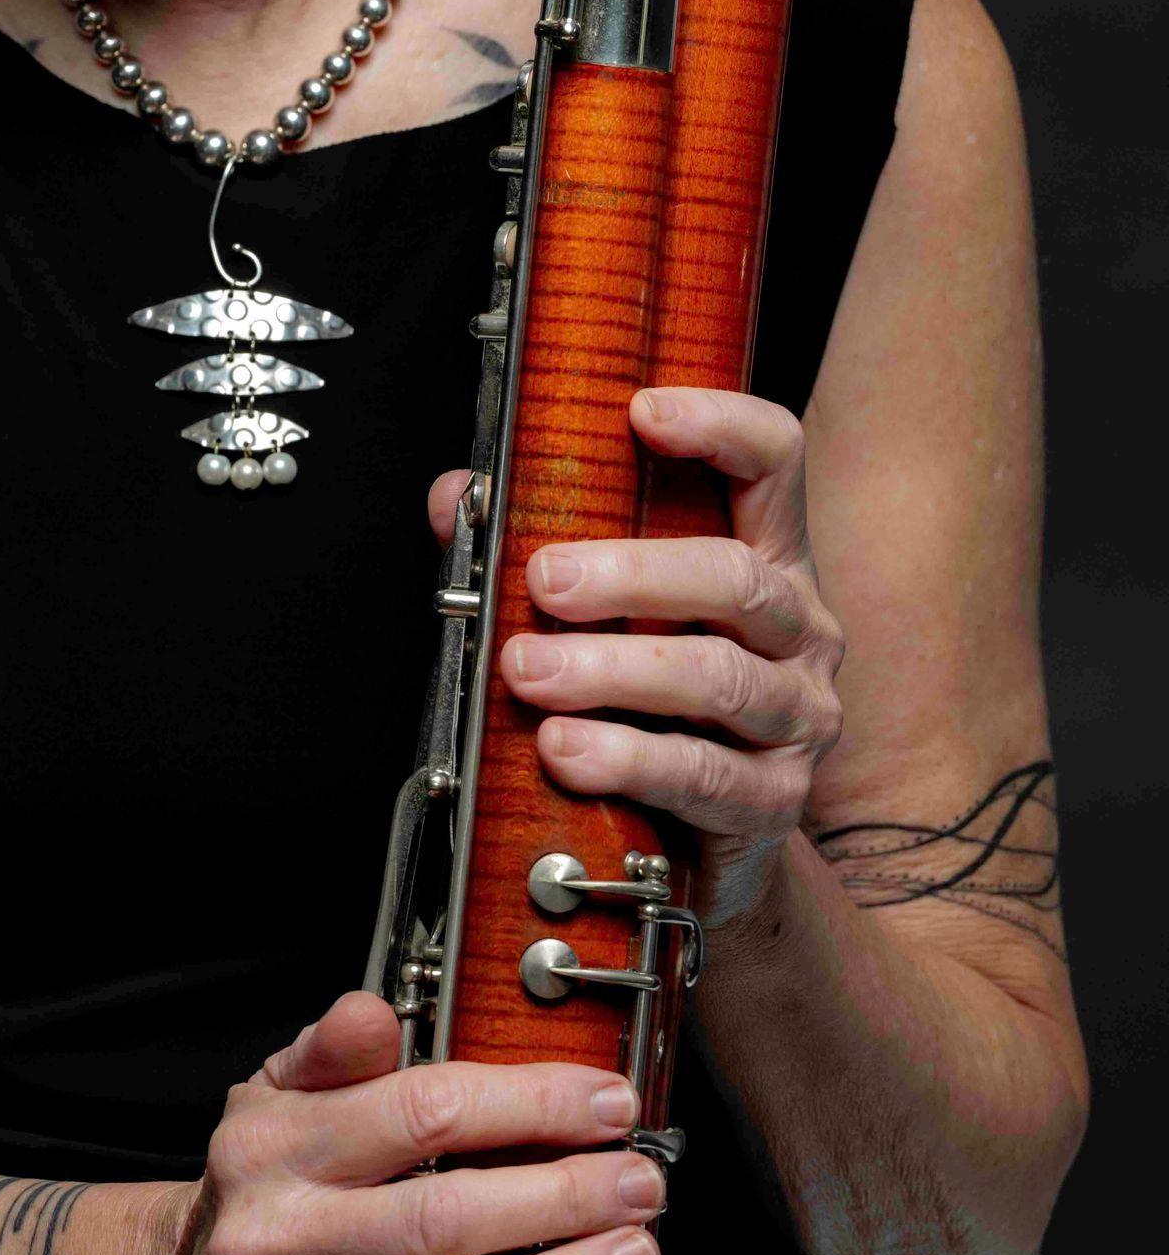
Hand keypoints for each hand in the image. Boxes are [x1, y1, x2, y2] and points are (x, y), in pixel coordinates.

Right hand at [156, 993, 663, 1254]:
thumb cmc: (263, 1193)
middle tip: (640, 1186)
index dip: (529, 1105)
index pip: (421, 1112)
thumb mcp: (275, 1094)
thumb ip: (333, 1049)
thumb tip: (373, 1013)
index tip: (605, 1105)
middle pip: (446, 1217)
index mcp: (274, 1148)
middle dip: (566, 1199)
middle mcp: (279, 1244)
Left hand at [427, 388, 845, 929]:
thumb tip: (455, 496)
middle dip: (632, 574)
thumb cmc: (657, 701)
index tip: (642, 412)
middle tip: (544, 580)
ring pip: (719, 677)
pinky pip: (705, 774)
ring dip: (612, 670)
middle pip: (738, 575)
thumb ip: (539, 543)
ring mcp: (798, 714)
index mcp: (768, 554)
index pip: (774, 460)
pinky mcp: (776, 800)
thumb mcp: (609, 613)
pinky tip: (566, 749)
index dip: (720, 424)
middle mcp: (800, 626)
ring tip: (529, 671)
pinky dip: (627, 758)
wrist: (710, 841)